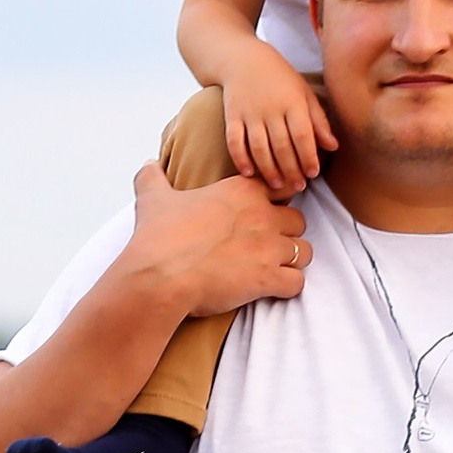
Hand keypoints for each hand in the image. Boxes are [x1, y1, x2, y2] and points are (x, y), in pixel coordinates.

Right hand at [126, 160, 312, 319]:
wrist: (159, 276)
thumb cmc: (158, 237)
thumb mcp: (153, 198)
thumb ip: (154, 177)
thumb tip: (148, 164)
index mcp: (242, 190)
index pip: (283, 185)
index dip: (278, 200)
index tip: (264, 213)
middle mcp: (262, 215)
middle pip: (299, 220)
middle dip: (286, 233)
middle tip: (265, 245)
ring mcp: (269, 247)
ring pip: (305, 251)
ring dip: (291, 261)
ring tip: (270, 268)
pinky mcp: (269, 278)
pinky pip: (298, 282)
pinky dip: (288, 287)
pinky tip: (270, 288)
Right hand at [221, 44, 338, 200]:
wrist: (243, 59)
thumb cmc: (280, 78)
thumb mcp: (304, 93)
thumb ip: (319, 120)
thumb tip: (333, 146)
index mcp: (292, 102)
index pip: (302, 134)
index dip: (309, 156)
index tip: (313, 173)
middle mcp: (271, 108)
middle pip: (281, 145)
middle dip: (291, 169)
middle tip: (298, 186)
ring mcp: (249, 113)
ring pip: (259, 147)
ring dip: (268, 169)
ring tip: (277, 185)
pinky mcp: (232, 115)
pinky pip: (234, 141)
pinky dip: (240, 159)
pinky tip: (249, 173)